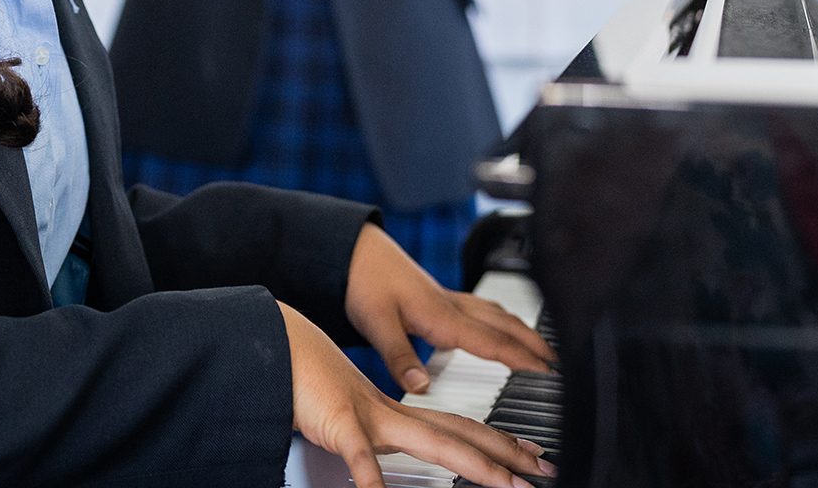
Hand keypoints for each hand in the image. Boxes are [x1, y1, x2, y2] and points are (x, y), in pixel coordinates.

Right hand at [281, 303, 549, 487]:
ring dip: (476, 465)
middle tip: (544, 470)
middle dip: (506, 454)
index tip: (528, 453)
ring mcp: (369, 416)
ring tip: (508, 485)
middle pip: (461, 434)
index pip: (457, 428)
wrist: (272, 344)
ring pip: (434, 442)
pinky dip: (375, 482)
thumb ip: (366, 441)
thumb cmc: (301, 381)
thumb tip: (374, 465)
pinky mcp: (340, 423)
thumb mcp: (342, 416)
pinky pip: (362, 459)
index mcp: (392, 414)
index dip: (496, 441)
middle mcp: (390, 414)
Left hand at [343, 224, 554, 394]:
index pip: (492, 342)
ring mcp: (448, 299)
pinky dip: (502, 319)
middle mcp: (452, 306)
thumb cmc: (364, 282)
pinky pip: (482, 308)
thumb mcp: (376, 323)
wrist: (353, 250)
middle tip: (563, 366)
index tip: (550, 374)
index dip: (523, 359)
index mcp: (442, 317)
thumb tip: (420, 387)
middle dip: (536, 346)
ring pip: (497, 315)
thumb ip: (399, 357)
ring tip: (544, 349)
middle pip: (505, 327)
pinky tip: (501, 325)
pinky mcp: (440, 295)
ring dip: (523, 331)